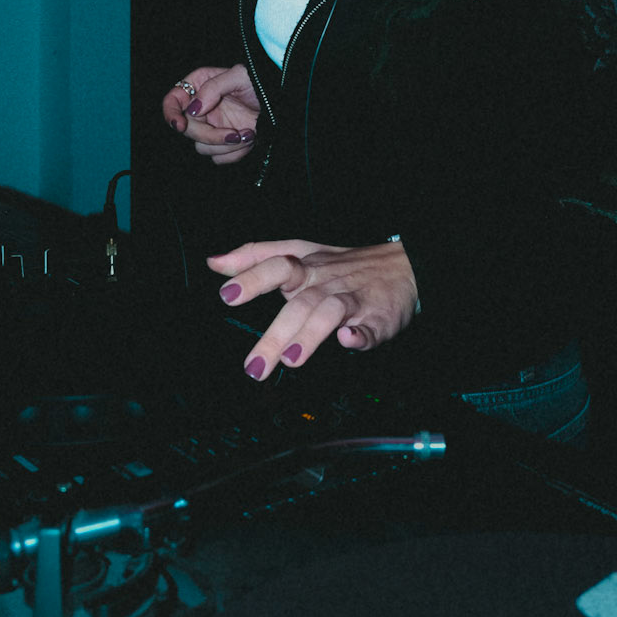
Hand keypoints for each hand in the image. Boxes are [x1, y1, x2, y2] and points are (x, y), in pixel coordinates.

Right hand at [162, 63, 259, 164]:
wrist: (281, 103)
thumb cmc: (260, 83)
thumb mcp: (240, 76)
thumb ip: (213, 87)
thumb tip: (193, 109)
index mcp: (199, 86)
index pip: (172, 101)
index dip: (170, 114)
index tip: (180, 125)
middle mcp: (201, 108)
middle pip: (187, 130)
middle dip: (210, 135)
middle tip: (234, 134)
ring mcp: (211, 127)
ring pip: (201, 147)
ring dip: (226, 146)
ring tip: (249, 134)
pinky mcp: (222, 144)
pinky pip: (218, 158)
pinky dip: (234, 154)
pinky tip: (249, 140)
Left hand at [208, 238, 418, 380]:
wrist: (403, 266)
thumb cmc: (341, 265)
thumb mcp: (299, 250)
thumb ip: (256, 256)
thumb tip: (214, 262)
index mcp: (306, 266)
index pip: (276, 265)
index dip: (252, 278)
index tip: (227, 295)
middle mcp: (325, 282)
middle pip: (299, 302)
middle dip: (276, 333)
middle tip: (254, 365)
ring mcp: (352, 300)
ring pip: (329, 314)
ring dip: (311, 335)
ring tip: (293, 359)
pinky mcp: (377, 317)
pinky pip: (370, 327)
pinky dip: (360, 335)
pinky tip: (349, 340)